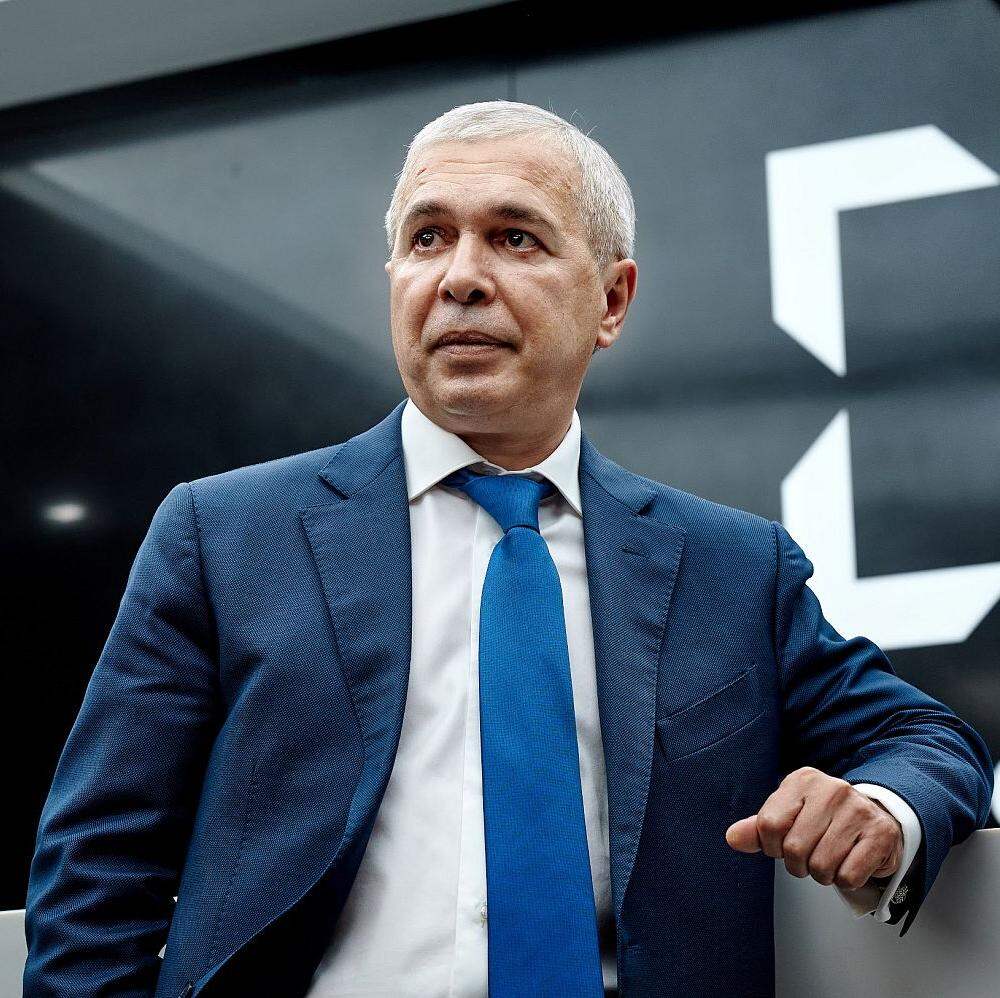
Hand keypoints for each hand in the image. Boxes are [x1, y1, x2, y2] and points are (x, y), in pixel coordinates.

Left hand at [724, 766, 903, 889]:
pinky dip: (845, 880)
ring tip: (830, 859)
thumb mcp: (788, 815)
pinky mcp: (881, 834)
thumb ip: (758, 828)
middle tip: (810, 857)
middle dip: (799, 865)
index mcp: (802, 780)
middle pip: (795, 849)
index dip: (772, 847)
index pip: (769, 825)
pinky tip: (850, 862)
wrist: (875, 816)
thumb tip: (733, 838)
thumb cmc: (825, 819)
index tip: (783, 846)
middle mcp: (832, 789)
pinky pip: (849, 875)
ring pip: (822, 866)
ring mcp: (859, 810)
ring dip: (822, 875)